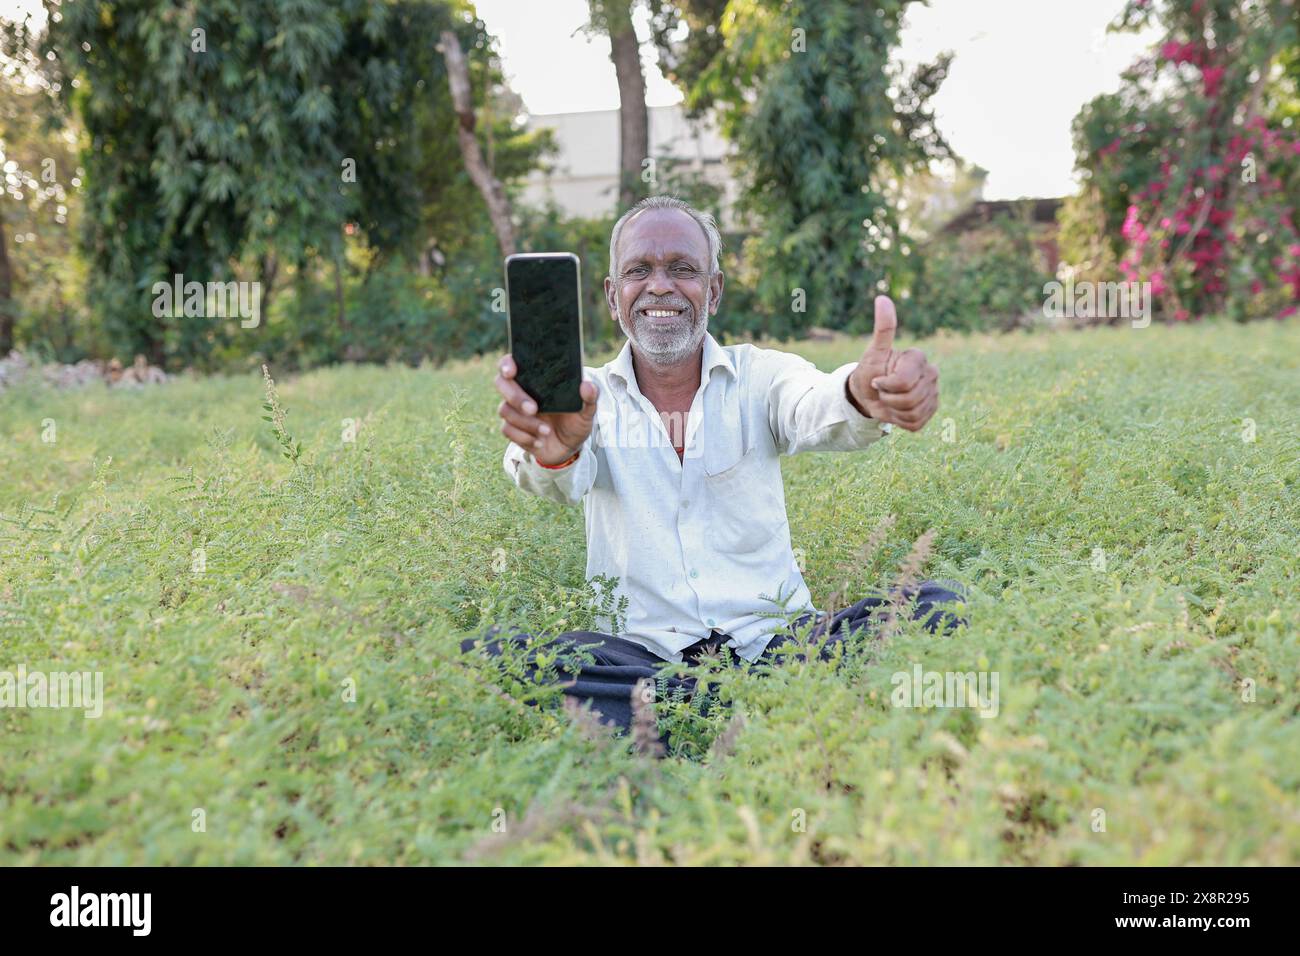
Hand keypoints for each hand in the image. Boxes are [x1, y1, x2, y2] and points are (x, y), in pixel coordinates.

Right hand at [495, 354, 598, 464]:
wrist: (570, 447)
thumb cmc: (575, 421)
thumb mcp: (586, 410)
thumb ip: (590, 397)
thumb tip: (587, 386)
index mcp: (535, 379)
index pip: (512, 363)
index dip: (506, 364)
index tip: (511, 371)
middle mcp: (521, 391)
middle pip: (501, 384)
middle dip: (516, 396)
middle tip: (533, 408)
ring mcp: (514, 410)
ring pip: (505, 410)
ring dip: (526, 422)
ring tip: (546, 431)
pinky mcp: (513, 429)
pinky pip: (507, 430)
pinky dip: (524, 437)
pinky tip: (539, 441)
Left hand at [847, 295, 939, 431]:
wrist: (869, 395)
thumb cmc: (870, 370)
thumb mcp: (873, 351)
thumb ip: (883, 328)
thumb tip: (882, 298)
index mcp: (919, 358)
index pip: (904, 382)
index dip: (885, 385)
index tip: (877, 380)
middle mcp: (932, 374)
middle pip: (910, 399)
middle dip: (889, 399)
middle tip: (882, 391)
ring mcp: (934, 393)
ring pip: (914, 413)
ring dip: (894, 411)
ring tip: (889, 401)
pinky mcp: (931, 411)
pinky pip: (916, 424)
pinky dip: (900, 422)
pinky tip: (896, 411)